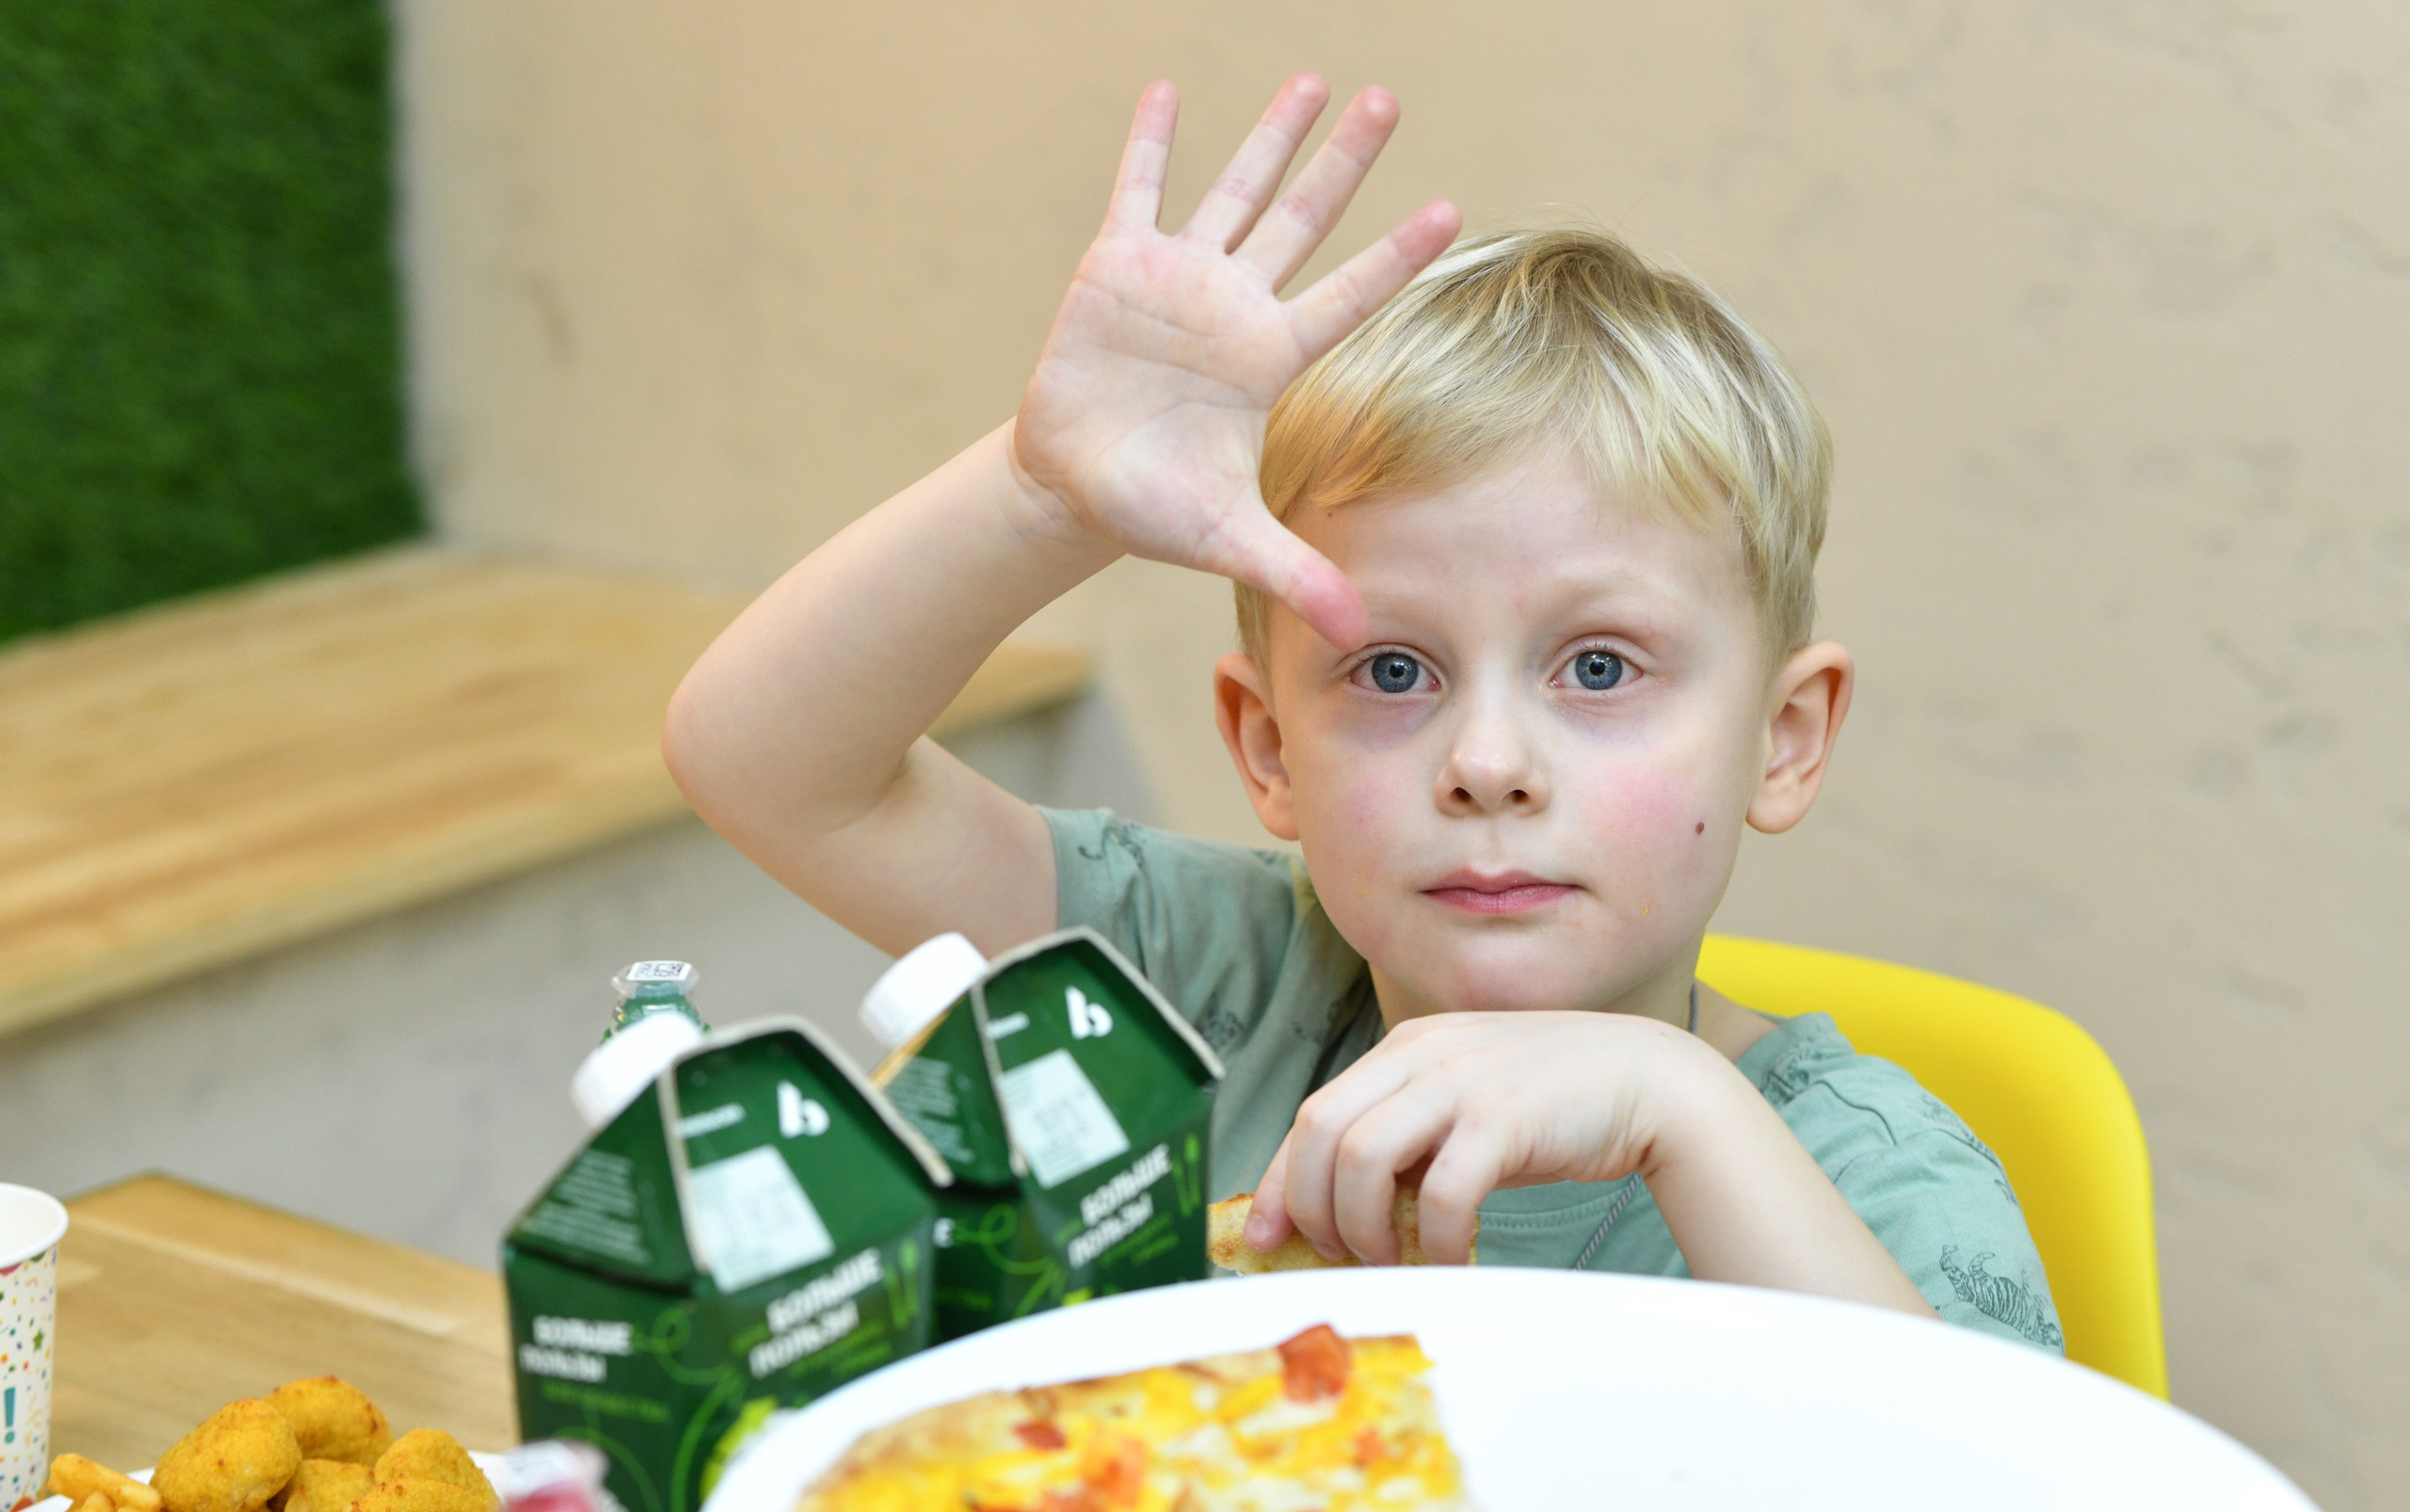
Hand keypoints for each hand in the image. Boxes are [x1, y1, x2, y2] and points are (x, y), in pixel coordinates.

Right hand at [1008, 76, 1459, 648]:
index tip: (1451, 209)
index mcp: (1269, 359)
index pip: (1348, 296)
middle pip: (1303, 220)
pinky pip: (1137, 191)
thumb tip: (1355, 633)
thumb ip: (1294, 572)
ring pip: (1236, 193)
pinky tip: (1165, 90)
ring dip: (1271, 137)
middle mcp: (1235, 307)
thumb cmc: (1156, 511)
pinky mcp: (1116, 268)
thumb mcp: (1226, 537)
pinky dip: (1150, 142)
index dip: (1395, 255)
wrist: (1074, 489)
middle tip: (1386, 100)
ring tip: (1313, 79)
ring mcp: (1179, 281)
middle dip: (1344, 161)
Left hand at [1247, 1011, 1710, 1264]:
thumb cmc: (1548, 1104)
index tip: (1267, 1236)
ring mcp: (1461, 1081)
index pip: (1314, 1114)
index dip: (1280, 1181)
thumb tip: (1346, 1209)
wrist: (1646, 1078)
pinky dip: (1431, 1237)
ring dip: (1362, 1223)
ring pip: (1363, 1156)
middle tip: (1338, 1254)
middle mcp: (1421, 1053)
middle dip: (1313, 1206)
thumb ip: (1408, 1138)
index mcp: (1403, 1047)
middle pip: (1322, 1132)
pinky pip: (1440, 1190)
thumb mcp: (1461, 1105)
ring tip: (1387, 1258)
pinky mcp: (1503, 1117)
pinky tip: (1444, 1256)